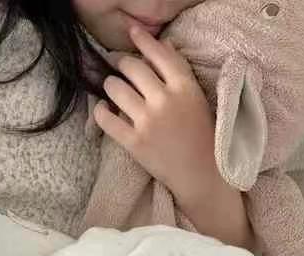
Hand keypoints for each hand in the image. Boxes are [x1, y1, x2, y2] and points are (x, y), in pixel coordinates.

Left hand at [92, 24, 253, 253]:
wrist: (201, 174)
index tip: (132, 33)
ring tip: (112, 88)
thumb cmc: (202, 135)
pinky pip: (106, 120)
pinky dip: (101, 111)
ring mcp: (147, 122)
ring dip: (110, 84)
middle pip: (132, 67)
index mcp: (184, 87)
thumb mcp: (197, 98)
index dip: (142, 41)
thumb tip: (163, 45)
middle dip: (123, 64)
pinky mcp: (134, 143)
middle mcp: (164, 100)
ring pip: (115, 88)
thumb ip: (179, 72)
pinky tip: (104, 109)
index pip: (158, 54)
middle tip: (120, 67)